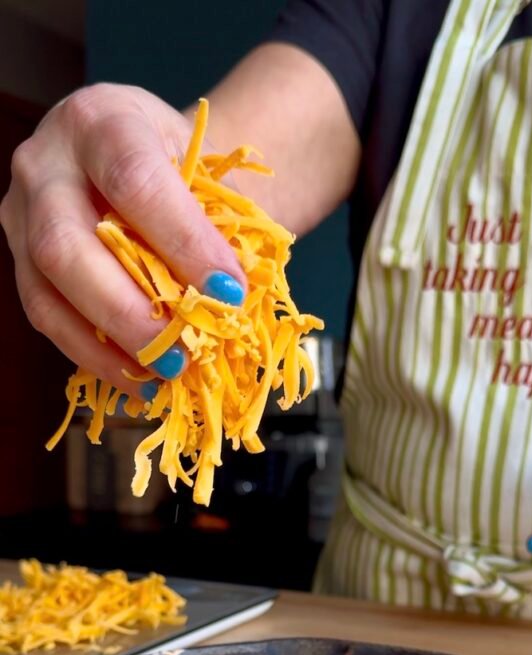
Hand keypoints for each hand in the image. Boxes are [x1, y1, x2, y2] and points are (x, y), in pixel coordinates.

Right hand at [0, 84, 245, 392]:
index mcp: (101, 120)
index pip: (134, 181)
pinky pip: (48, 319)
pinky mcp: (22, 262)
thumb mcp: (208, 171)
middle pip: (67, 244)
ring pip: (47, 291)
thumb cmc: (183, 167)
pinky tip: (140, 378)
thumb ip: (219, 224)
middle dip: (130, 310)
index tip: (228, 292)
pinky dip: (96, 355)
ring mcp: (22, 214)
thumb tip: (229, 302)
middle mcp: (45, 163)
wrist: (147, 156)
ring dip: (110, 343)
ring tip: (165, 374)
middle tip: (183, 353)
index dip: (182, 243)